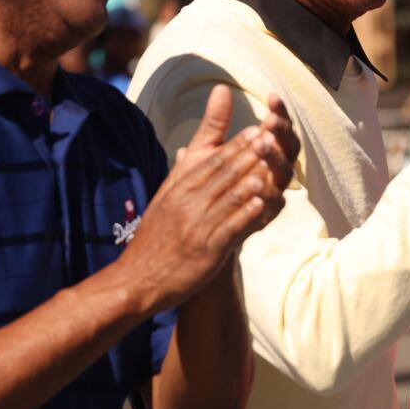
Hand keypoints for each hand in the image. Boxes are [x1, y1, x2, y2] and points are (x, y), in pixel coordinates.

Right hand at [120, 86, 298, 310]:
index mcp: (179, 188)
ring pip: (227, 199)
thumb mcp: (167, 200)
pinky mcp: (205, 250)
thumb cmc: (158, 238)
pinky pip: (228, 229)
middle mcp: (187, 202)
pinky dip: (245, 217)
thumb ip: (184, 176)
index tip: (256, 129)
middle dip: (248, 155)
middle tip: (271, 137)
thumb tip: (191, 149)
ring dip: (250, 182)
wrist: (138, 278)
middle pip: (222, 174)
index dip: (235, 145)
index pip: (211, 161)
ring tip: (271, 167)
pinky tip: (262, 206)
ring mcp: (196, 226)